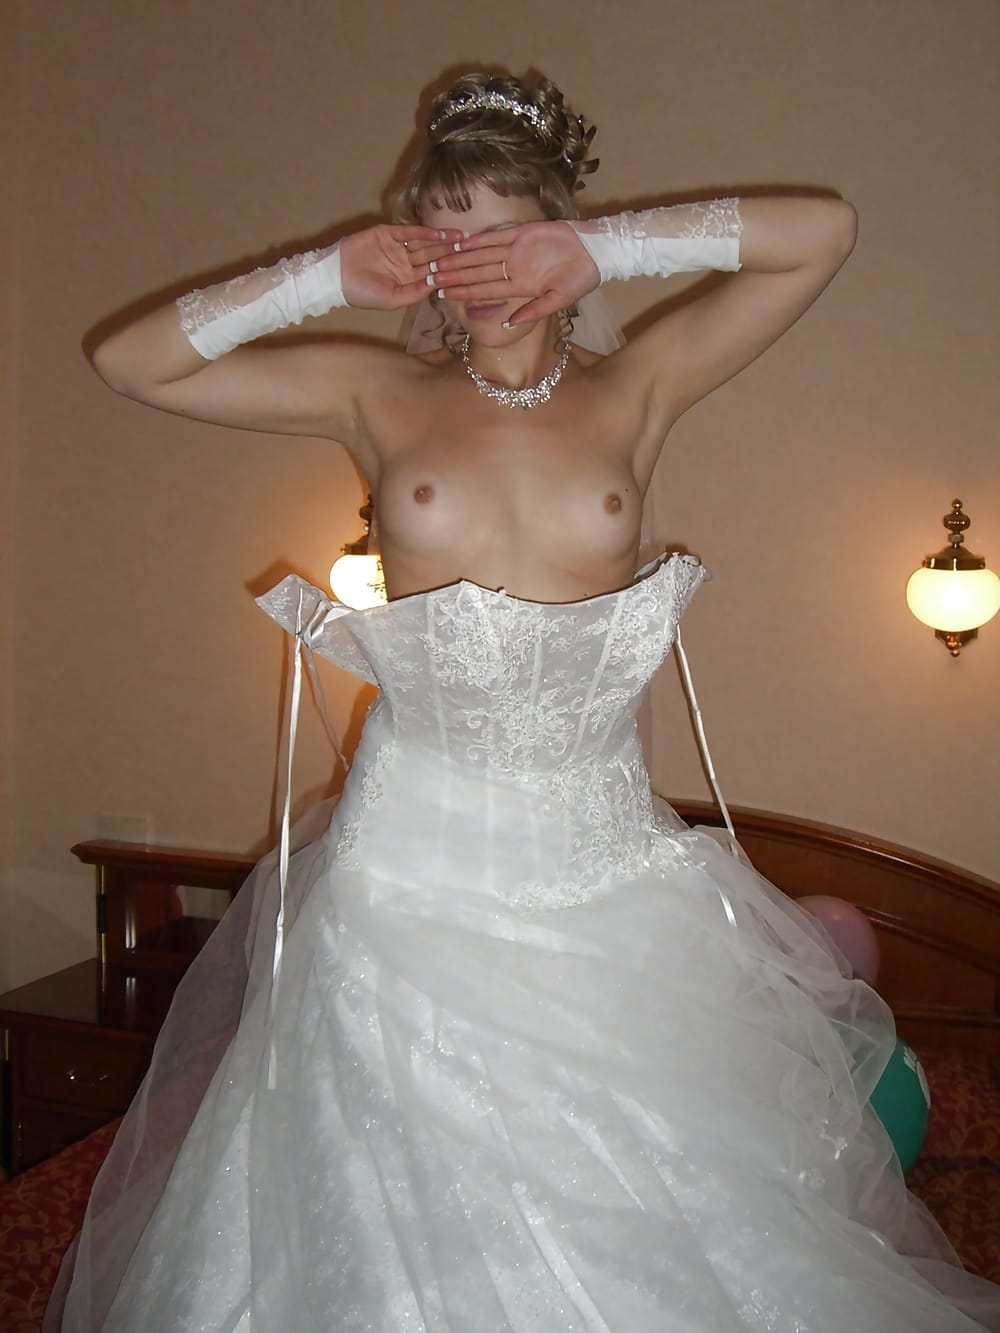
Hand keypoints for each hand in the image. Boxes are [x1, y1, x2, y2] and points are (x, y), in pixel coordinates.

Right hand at [338, 224, 463, 311]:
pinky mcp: (388, 233)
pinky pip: (410, 232)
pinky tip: (440, 233)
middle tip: (471, 250)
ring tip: (461, 239)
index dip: (449, 272)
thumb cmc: (363, 293)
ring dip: (442, 241)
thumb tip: (439, 285)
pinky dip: (424, 232)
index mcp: (408, 280)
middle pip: (432, 257)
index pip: (433, 274)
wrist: (336, 277)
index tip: (468, 270)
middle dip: (451, 254)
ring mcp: (398, 247)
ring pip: (425, 243)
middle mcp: (405, 263)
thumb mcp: (394, 299)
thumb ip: (417, 292)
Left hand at [430, 220, 600, 325]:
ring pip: (481, 255)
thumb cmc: (582, 279)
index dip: (463, 292)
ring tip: (438, 260)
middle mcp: (514, 270)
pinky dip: (478, 240)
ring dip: (460, 258)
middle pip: (477, 273)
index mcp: (521, 288)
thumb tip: (511, 324)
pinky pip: (495, 237)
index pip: (485, 291)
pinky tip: (460, 243)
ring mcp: (516, 251)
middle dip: (454, 275)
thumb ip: (535, 311)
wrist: (596, 251)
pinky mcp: (522, 233)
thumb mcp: (560, 300)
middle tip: (430, 277)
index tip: (443, 294)